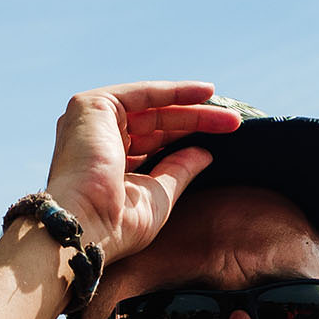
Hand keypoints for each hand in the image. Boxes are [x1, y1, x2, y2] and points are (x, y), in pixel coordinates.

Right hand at [45, 81, 241, 263]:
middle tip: (232, 125)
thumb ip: (178, 170)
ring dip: (192, 109)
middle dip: (194, 123)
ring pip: (151, 107)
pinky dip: (175, 92)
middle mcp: (94, 139)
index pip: (150, 144)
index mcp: (103, 164)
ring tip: (229, 117)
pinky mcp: (92, 106)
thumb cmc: (116, 225)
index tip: (217, 142)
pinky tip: (206, 94)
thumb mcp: (157, 195)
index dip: (183, 141)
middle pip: (153, 123)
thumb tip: (204, 152)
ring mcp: (90, 121)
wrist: (86, 227)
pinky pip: (143, 93)